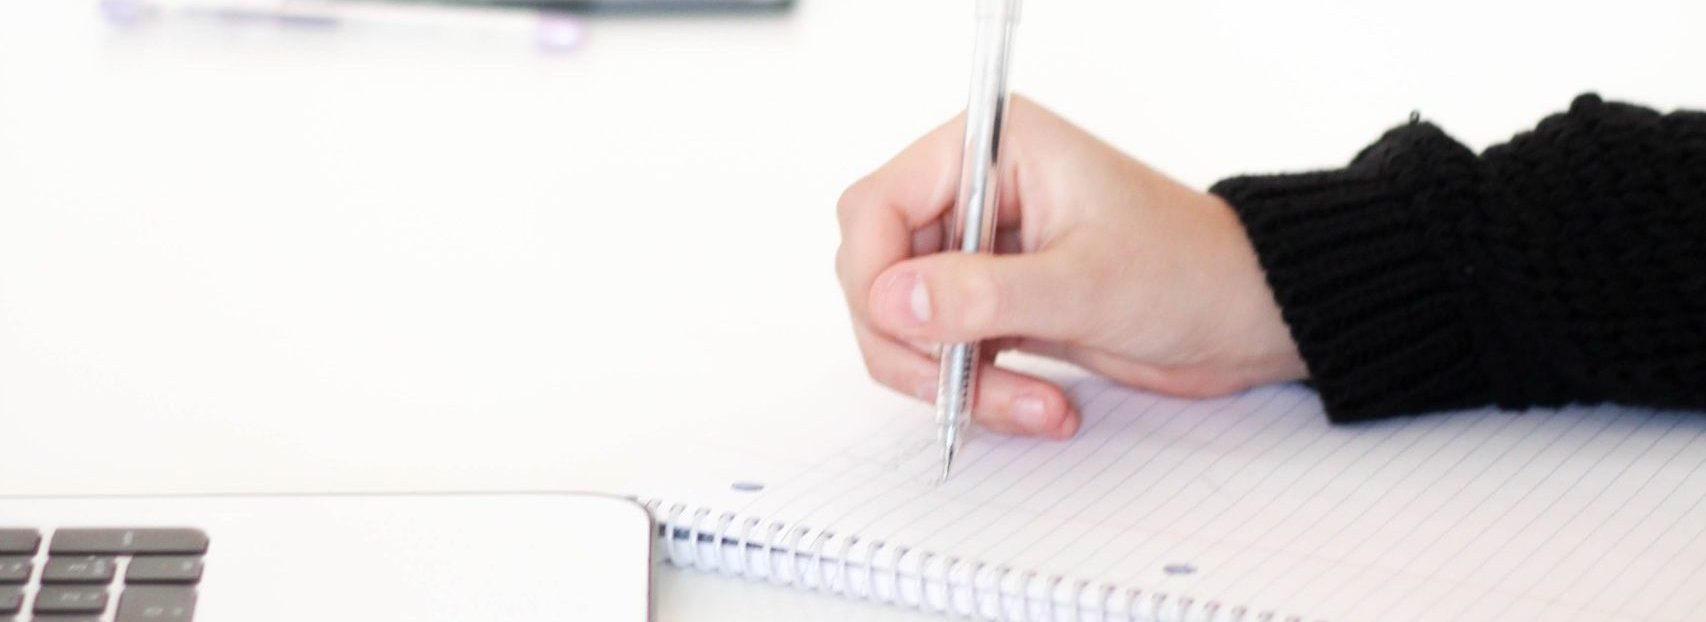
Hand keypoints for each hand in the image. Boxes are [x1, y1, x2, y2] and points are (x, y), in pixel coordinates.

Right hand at [835, 97, 1305, 437]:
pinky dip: (977, 391)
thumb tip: (892, 299)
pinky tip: (1040, 405)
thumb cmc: (1190, 271)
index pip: (876, 206)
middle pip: (877, 272)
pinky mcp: (992, 302)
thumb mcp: (1086, 284)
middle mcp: (973, 193)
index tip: (904, 328)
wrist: (1246, 318)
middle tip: (962, 386)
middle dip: (916, 343)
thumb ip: (982, 293)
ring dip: (953, 379)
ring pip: (905, 324)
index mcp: (990, 150)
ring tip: (1031, 406)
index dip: (875, 274)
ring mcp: (979, 251)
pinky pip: (943, 353)